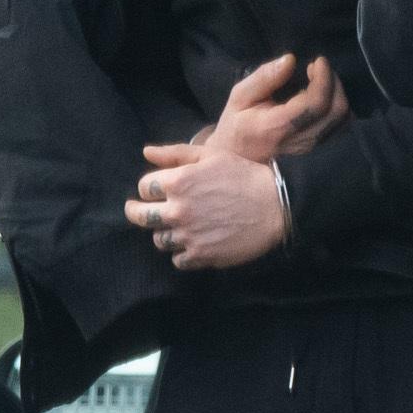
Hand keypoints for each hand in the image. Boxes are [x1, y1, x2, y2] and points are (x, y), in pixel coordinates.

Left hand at [130, 138, 293, 269]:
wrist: (275, 205)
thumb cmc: (243, 175)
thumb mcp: (210, 156)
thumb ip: (175, 154)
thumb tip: (146, 152)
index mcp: (178, 182)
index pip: (144, 188)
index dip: (149, 188)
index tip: (155, 191)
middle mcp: (178, 210)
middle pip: (140, 216)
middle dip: (137, 213)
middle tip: (141, 213)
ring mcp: (188, 235)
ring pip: (159, 240)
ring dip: (165, 233)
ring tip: (178, 228)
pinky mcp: (201, 255)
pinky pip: (177, 260)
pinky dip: (182, 254)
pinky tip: (193, 244)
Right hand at [206, 50, 345, 164]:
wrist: (237, 159)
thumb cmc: (237, 125)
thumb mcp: (239, 97)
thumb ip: (264, 78)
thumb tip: (290, 60)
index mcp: (279, 127)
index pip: (316, 103)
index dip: (324, 78)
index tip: (318, 61)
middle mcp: (301, 140)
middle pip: (336, 110)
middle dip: (334, 82)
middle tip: (318, 68)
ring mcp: (312, 147)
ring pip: (343, 119)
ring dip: (337, 93)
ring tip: (320, 80)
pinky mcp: (317, 148)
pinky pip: (341, 126)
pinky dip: (338, 106)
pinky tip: (323, 96)